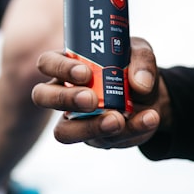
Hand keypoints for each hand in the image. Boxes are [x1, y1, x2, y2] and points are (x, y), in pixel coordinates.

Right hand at [32, 37, 166, 148]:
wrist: (151, 96)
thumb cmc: (134, 66)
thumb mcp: (142, 53)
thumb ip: (142, 61)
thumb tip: (139, 85)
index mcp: (68, 64)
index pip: (47, 63)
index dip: (59, 68)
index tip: (85, 73)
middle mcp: (65, 92)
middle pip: (42, 97)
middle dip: (65, 99)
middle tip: (91, 100)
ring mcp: (76, 119)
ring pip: (64, 131)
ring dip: (90, 127)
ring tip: (119, 120)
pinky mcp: (95, 138)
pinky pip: (105, 140)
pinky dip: (131, 130)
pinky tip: (149, 118)